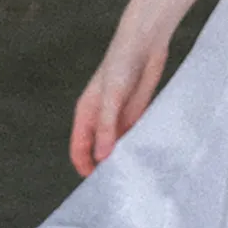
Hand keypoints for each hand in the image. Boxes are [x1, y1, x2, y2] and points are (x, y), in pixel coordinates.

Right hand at [69, 26, 170, 177]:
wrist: (145, 42)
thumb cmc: (122, 64)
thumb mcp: (112, 97)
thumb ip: (107, 126)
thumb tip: (102, 157)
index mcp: (86, 114)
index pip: (79, 148)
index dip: (85, 166)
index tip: (98, 184)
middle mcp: (101, 119)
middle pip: (98, 150)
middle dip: (106, 166)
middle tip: (120, 184)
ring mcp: (119, 117)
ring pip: (117, 145)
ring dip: (124, 157)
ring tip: (136, 175)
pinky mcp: (137, 113)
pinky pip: (135, 135)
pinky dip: (138, 146)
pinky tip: (148, 157)